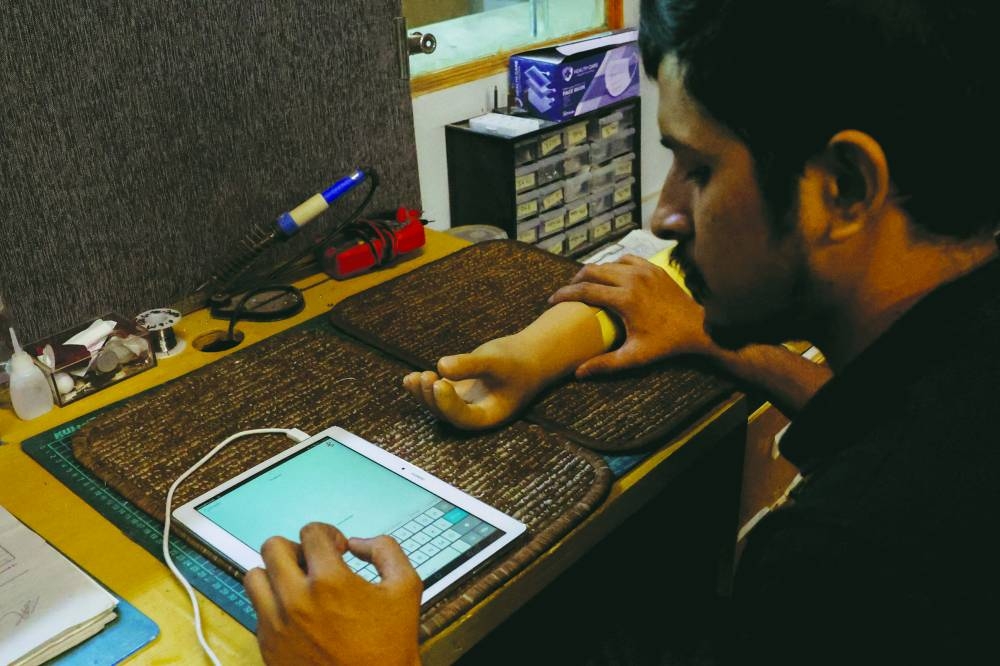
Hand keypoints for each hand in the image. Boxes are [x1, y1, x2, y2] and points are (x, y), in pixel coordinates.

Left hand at [244, 522, 421, 665]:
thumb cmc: (389, 645)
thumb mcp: (406, 587)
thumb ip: (385, 550)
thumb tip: (358, 543)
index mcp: (329, 581)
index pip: (310, 532)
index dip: (328, 534)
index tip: (337, 549)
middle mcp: (296, 600)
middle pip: (273, 547)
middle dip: (297, 549)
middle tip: (313, 563)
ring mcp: (277, 625)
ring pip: (254, 577)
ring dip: (276, 574)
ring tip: (297, 585)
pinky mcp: (268, 646)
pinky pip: (257, 610)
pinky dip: (273, 604)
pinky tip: (298, 614)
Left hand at [402, 334, 548, 429]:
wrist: (529, 357)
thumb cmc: (516, 361)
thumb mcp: (496, 360)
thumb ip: (471, 365)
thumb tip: (441, 366)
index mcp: (490, 416)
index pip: (463, 417)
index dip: (448, 404)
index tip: (438, 382)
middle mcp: (475, 414)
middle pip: (447, 414)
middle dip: (433, 398)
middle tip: (426, 376)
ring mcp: (465, 404)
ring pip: (438, 406)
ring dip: (424, 394)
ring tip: (414, 377)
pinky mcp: (459, 392)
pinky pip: (437, 394)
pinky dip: (424, 387)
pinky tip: (410, 378)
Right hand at [548, 254, 712, 377]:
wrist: (698, 327)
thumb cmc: (666, 343)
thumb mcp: (635, 357)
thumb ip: (605, 364)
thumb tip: (578, 374)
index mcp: (625, 298)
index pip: (585, 290)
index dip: (565, 294)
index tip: (552, 299)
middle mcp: (632, 278)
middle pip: (592, 270)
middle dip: (575, 280)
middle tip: (567, 292)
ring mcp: (644, 270)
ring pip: (608, 262)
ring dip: (593, 272)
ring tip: (585, 284)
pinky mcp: (654, 267)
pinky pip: (626, 259)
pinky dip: (614, 265)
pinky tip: (611, 276)